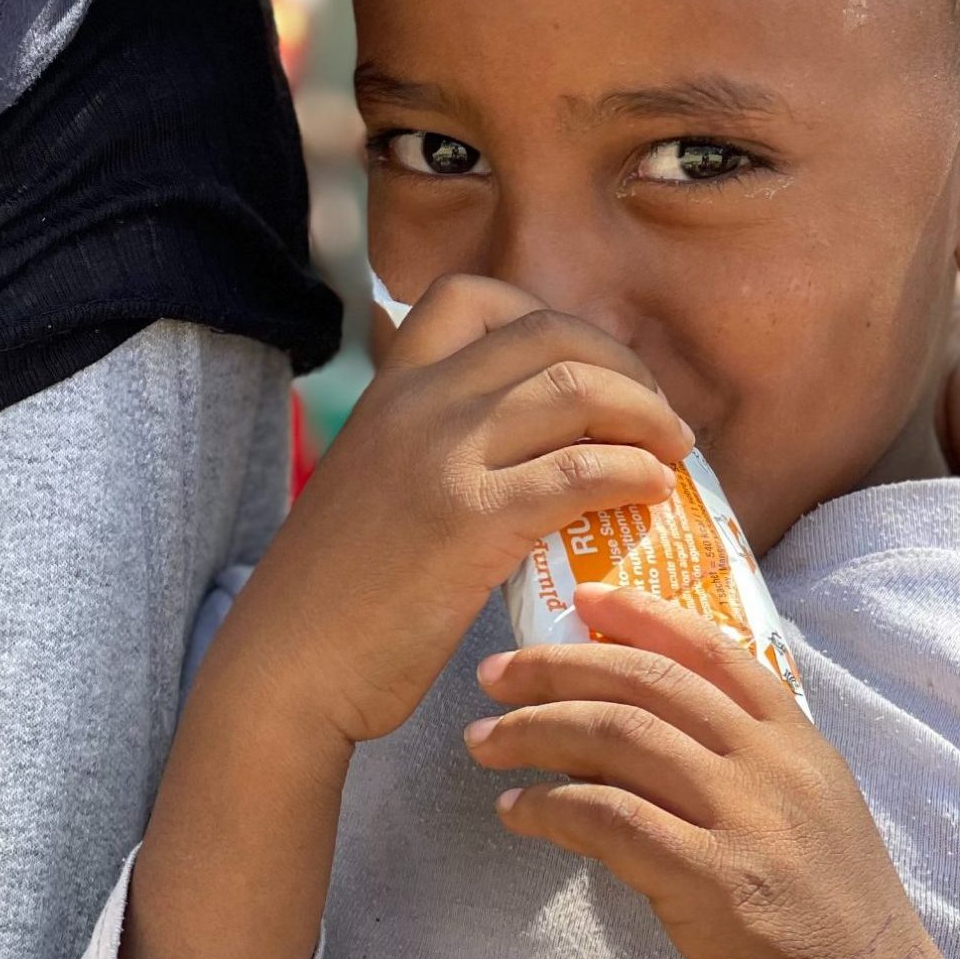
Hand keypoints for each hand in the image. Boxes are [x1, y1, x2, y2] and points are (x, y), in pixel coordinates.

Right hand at [211, 274, 691, 747]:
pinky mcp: (472, 520)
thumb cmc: (334, 594)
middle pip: (550, 333)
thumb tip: (522, 455)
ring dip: (647, 413)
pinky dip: (634, 473)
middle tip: (655, 416)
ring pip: (577, 388)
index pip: (472, 294)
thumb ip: (430, 450)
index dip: (549, 318)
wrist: (286, 664)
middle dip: (623, 365)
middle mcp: (418, 402)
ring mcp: (444, 455)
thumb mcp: (373, 484)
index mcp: (391, 388)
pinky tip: (651, 495)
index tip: (587, 370)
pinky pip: (580, 470)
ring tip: (673, 453)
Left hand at [466, 583, 959, 958]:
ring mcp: (749, 824)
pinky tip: (518, 813)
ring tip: (484, 742)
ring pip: (619, 737)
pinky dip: (551, 808)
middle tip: (496, 674)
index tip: (581, 598)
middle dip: (559, 667)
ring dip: (535, 732)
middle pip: (648, 682)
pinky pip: (611, 820)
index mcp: (802, 747)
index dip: (640, 615)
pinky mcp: (718, 888)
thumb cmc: (842, 943)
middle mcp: (776, 769)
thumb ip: (748, 776)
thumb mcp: (811, 828)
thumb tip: (644, 744)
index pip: (713, 650)